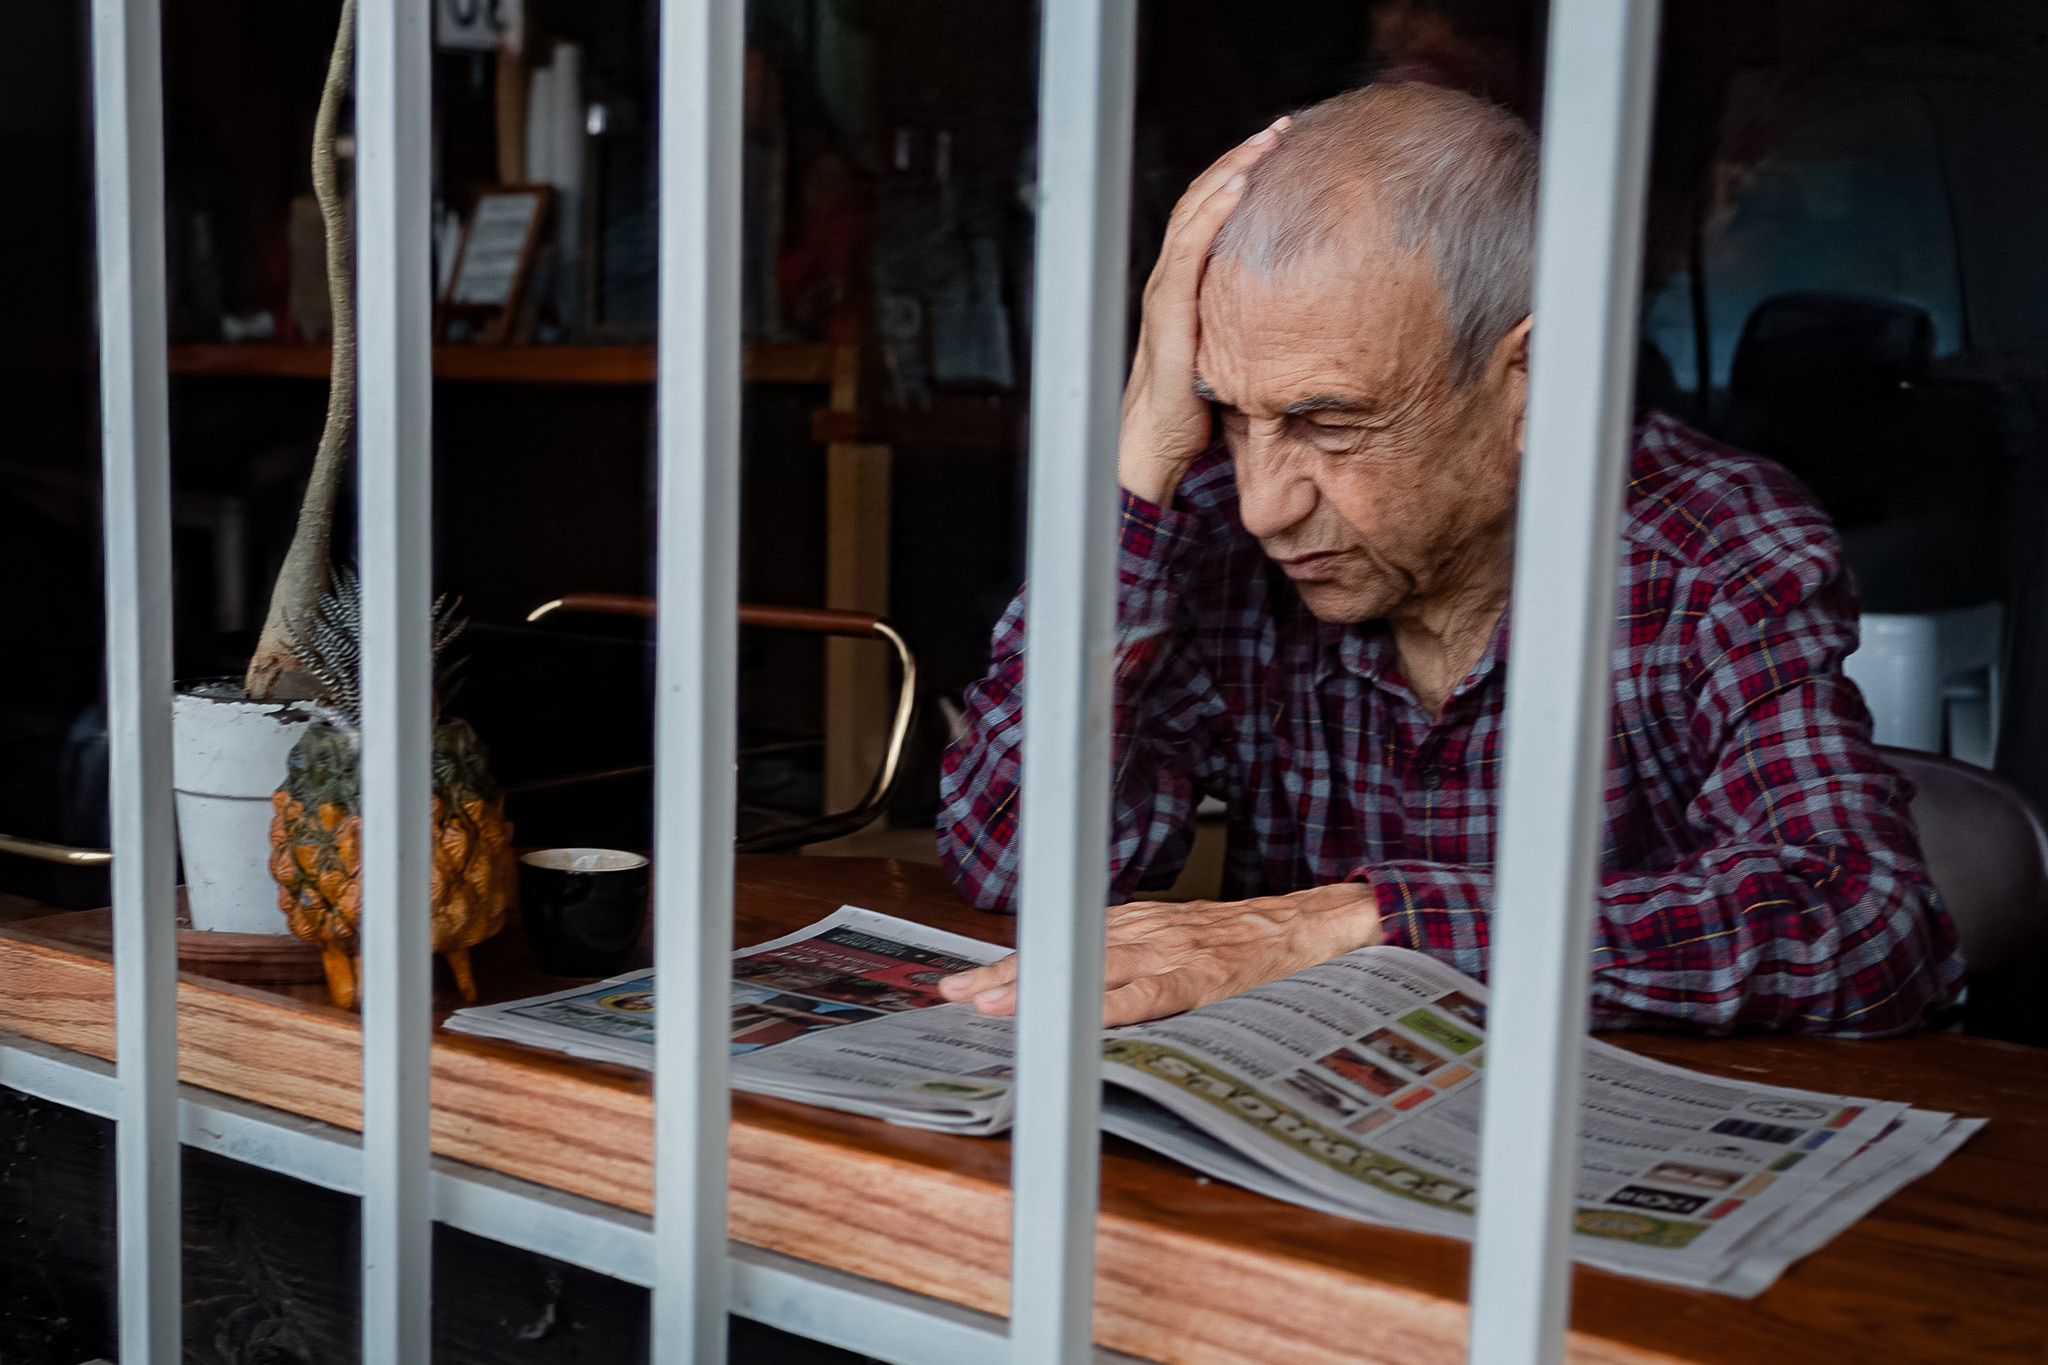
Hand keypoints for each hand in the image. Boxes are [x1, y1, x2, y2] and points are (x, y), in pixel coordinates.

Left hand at [937, 880, 1380, 1027]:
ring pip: (1096, 970)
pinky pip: (1150, 991)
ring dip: (1044, 989)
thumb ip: (1142, 960)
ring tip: (993, 1009)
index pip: (1066, 944)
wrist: (1324, 926)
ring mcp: (1177, 952)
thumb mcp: (1190, 942)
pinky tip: (1078, 1019)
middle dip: (1007, 977)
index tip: (964, 983)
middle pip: (1068, 954)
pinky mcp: (1205, 976)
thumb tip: (1086, 997)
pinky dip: (1111, 1004)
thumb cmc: (1258, 941)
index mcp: (1145, 925)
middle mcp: (1152, 932)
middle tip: (954, 997)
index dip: (1015, 964)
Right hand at [1120, 116, 1288, 506]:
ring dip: (1229, 174)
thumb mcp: (1233, 360)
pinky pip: (1188, 255)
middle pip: (1199, 204)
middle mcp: (1170, 286)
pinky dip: (1212, 215)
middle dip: (1239, 162)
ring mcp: (1165, 299)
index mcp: (1184, 292)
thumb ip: (1251, 331)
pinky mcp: (1169, 319)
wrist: (1154, 457)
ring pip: (1192, 216)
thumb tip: (1305, 317)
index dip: (1237, 179)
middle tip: (1281, 131)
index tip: (1278, 152)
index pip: (1206, 218)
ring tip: (1265, 144)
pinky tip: (1239, 189)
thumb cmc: (1193, 418)